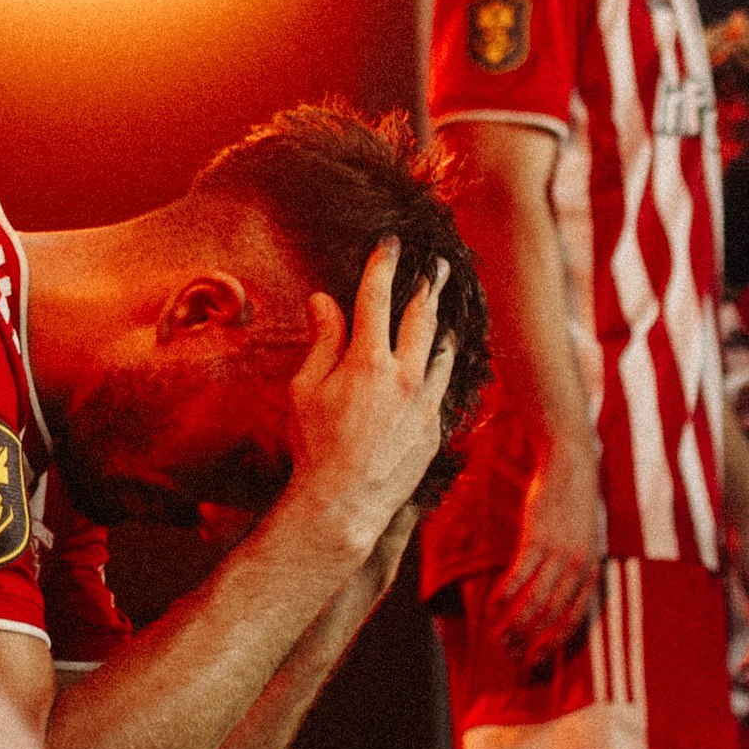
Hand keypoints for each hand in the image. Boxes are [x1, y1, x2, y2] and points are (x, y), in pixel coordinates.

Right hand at [284, 240, 455, 561]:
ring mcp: (426, 403)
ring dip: (442, 325)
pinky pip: (443, 387)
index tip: (390, 244)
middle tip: (436, 265)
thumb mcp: (305, 390)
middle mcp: (405, 376)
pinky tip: (438, 363)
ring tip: (442, 309)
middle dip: (429, 285)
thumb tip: (323, 301)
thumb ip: (322, 342)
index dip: (383, 265)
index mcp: (368, 361)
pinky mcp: (435, 428)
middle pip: (423, 317)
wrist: (344, 504)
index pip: (377, 298)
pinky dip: (440, 368)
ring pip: (441, 351)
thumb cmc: (315, 447)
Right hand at [487, 432, 600, 663]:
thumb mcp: (586, 541)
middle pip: (552, 615)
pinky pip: (519, 574)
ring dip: (513, 623)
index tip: (536, 658)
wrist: (572, 465)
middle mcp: (578, 566)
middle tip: (509, 653)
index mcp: (593, 570)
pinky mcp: (538, 538)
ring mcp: (558, 553)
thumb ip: (575, 570)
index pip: (575, 618)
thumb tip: (555, 597)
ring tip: (496, 636)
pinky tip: (492, 606)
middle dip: (529, 639)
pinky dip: (505, 594)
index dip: (554, 642)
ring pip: (534, 600)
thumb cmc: (576, 504)